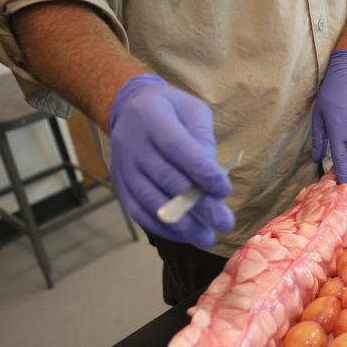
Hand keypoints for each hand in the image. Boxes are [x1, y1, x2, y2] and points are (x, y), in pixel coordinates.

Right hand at [110, 74, 234, 246]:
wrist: (129, 109)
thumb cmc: (171, 111)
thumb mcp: (192, 110)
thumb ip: (203, 138)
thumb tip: (214, 174)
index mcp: (153, 118)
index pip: (178, 148)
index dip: (202, 172)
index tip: (225, 191)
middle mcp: (134, 144)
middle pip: (167, 179)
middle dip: (199, 205)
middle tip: (225, 223)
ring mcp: (124, 168)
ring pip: (152, 200)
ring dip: (181, 223)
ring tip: (207, 238)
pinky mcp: (121, 186)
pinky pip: (139, 212)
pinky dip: (163, 228)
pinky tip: (186, 236)